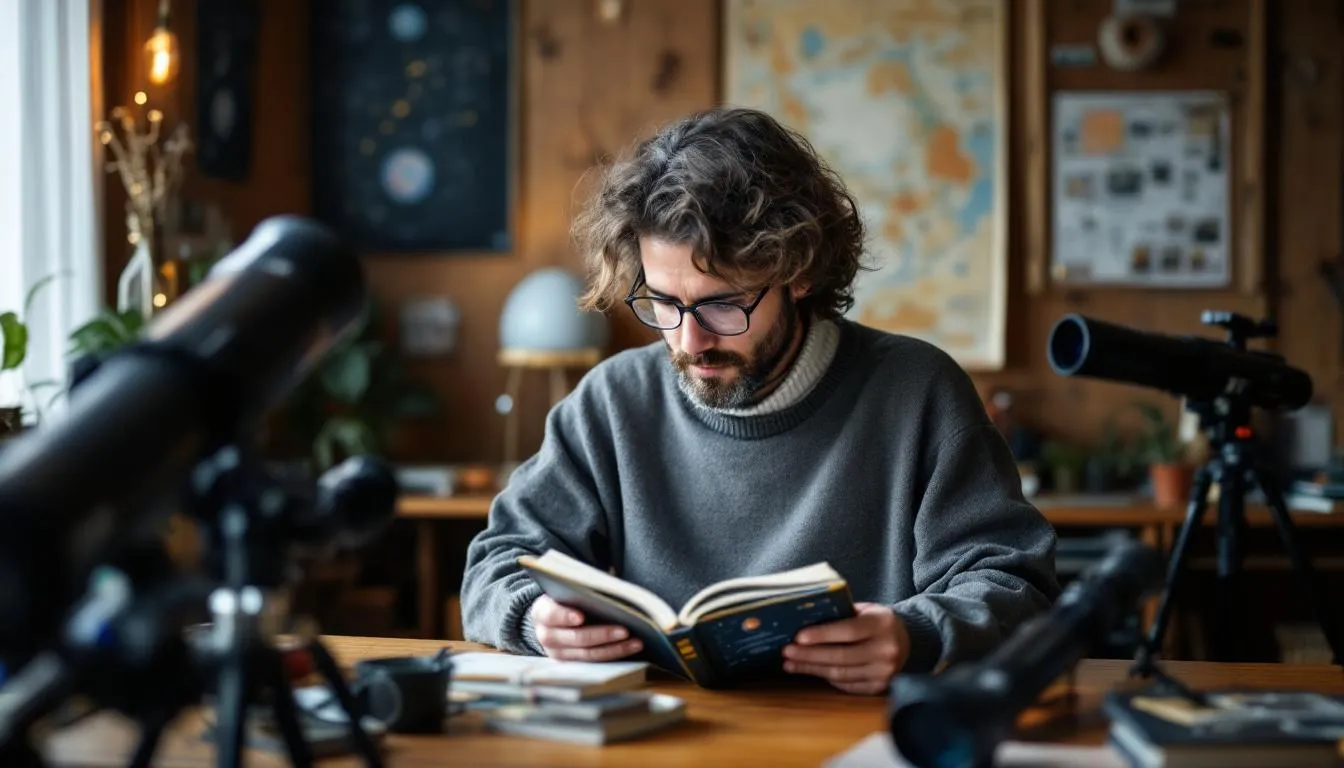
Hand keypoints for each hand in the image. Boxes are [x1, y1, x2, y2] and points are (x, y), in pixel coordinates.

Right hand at [528, 595, 643, 661]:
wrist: (553, 619)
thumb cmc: (566, 599)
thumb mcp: (567, 590)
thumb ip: (583, 586)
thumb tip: (611, 578)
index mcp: (542, 612)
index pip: (551, 615)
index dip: (565, 616)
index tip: (581, 616)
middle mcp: (546, 636)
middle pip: (575, 638)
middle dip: (601, 634)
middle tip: (624, 630)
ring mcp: (559, 654)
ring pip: (588, 654)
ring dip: (614, 648)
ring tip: (636, 641)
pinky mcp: (573, 665)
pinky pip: (596, 662)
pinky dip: (615, 654)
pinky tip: (632, 647)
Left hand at [782, 602, 909, 694]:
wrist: (908, 642)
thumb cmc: (878, 622)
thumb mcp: (866, 610)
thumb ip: (842, 614)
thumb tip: (804, 618)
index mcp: (882, 624)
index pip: (849, 630)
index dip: (822, 635)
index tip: (798, 637)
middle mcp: (886, 650)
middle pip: (841, 656)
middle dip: (810, 655)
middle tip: (787, 651)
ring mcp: (884, 672)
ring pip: (841, 674)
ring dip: (812, 669)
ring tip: (791, 663)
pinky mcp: (879, 687)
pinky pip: (846, 685)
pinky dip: (826, 678)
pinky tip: (810, 670)